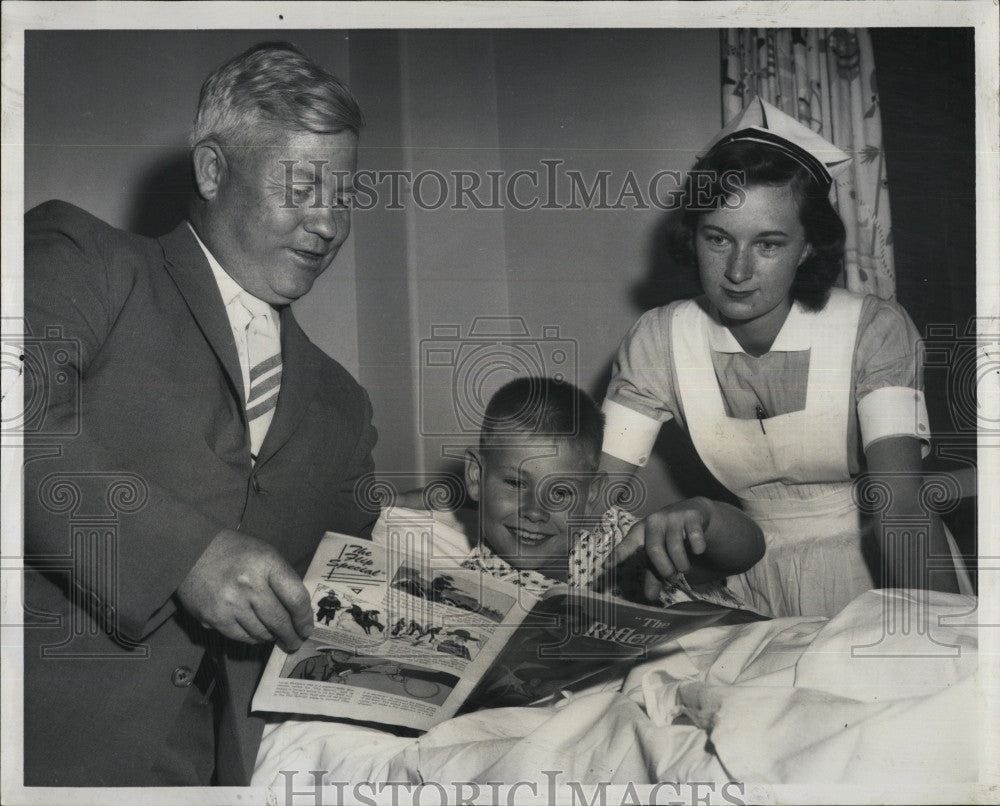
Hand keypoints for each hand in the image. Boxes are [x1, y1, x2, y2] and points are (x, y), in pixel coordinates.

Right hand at [176, 528, 313, 651]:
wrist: (191, 550)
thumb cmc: (235, 552)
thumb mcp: (265, 553)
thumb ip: (282, 579)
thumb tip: (299, 610)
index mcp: (267, 563)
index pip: (296, 598)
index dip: (305, 618)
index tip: (307, 627)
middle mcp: (250, 584)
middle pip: (280, 621)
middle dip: (291, 636)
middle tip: (296, 642)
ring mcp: (231, 602)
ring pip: (262, 633)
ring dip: (272, 637)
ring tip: (276, 636)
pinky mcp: (215, 617)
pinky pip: (242, 637)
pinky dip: (253, 638)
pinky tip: (257, 633)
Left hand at [608, 497, 711, 600]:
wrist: (692, 512)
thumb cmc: (668, 536)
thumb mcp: (659, 554)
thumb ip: (653, 574)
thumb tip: (650, 598)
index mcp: (640, 532)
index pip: (627, 544)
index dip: (618, 554)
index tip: (606, 566)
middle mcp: (653, 521)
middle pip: (654, 549)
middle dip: (664, 568)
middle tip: (671, 577)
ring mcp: (672, 516)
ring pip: (675, 547)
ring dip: (681, 564)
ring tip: (684, 568)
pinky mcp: (691, 516)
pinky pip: (695, 538)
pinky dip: (697, 548)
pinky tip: (698, 549)